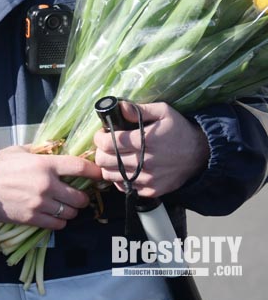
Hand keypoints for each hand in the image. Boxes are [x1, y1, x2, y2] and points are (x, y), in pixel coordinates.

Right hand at [0, 145, 102, 229]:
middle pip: (80, 197)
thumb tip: (58, 148)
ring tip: (63, 206)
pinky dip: (59, 221)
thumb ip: (41, 151)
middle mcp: (46, 185)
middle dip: (81, 197)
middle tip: (76, 195)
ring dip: (70, 211)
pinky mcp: (32, 218)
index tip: (99, 175)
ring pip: (71, 213)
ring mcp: (39, 203)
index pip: (79, 168)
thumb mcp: (20, 151)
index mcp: (45, 164)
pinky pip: (57, 225)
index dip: (94, 172)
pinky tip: (52, 215)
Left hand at [93, 100, 209, 197]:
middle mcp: (146, 163)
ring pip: (110, 175)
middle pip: (105, 161)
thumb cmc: (179, 130)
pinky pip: (123, 187)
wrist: (201, 154)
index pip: (109, 144)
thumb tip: (119, 108)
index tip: (102, 134)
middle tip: (106, 145)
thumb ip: (139, 110)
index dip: (99, 138)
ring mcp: (149, 179)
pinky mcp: (152, 191)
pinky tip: (124, 168)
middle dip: (100, 151)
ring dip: (106, 165)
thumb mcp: (163, 112)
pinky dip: (119, 178)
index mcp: (147, 142)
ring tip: (113, 156)